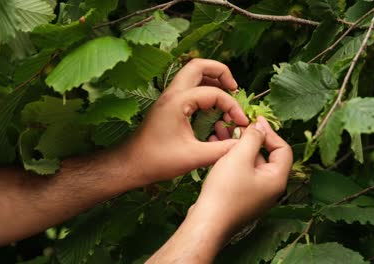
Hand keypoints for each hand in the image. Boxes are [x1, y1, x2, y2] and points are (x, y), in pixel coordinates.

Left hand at [123, 59, 248, 183]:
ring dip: (211, 78)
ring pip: (192, 73)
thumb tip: (242, 143)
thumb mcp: (194, 157)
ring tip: (227, 93)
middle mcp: (172, 94)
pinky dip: (203, 88)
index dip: (232, 106)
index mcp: (178, 102)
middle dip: (220, 72)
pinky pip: (188, 86)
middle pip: (199, 65)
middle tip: (234, 88)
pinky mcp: (167, 105)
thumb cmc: (157, 161)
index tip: (241, 122)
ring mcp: (168, 97)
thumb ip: (221, 150)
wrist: (131, 164)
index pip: (214, 92)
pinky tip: (212, 106)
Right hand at [147, 116, 291, 262]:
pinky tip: (215, 149)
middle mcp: (269, 188)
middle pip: (265, 156)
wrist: (207, 223)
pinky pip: (240, 173)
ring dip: (236, 147)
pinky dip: (230, 159)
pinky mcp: (240, 198)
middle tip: (234, 125)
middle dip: (248, 138)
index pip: (282, 149)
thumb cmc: (225, 192)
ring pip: (249, 163)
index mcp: (276, 179)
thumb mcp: (240, 157)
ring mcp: (255, 195)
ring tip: (220, 132)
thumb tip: (259, 128)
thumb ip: (252, 138)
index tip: (255, 120)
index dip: (269, 132)